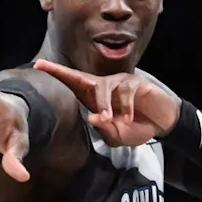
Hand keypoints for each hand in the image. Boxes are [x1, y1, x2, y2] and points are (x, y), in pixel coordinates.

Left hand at [33, 59, 178, 146]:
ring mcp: (119, 83)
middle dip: (61, 72)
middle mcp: (104, 87)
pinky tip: (127, 118)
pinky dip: (125, 107)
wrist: (162, 125)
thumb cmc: (137, 128)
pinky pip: (125, 92)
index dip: (57, 73)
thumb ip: (105, 130)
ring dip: (104, 105)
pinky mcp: (135, 83)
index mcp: (95, 99)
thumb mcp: (118, 137)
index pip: (73, 83)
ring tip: (110, 120)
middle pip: (80, 77)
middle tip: (45, 67)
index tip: (39, 64)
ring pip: (103, 87)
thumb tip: (94, 118)